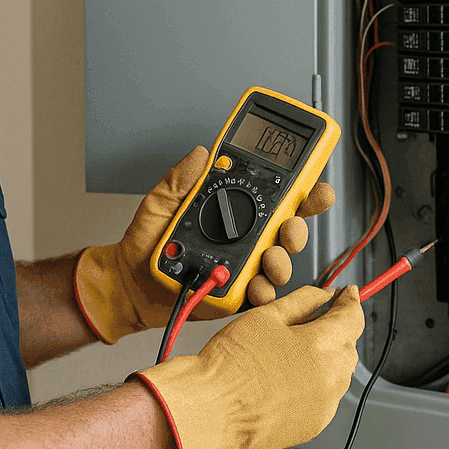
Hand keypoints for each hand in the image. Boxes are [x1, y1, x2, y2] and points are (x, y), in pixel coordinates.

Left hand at [73, 147, 334, 343]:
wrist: (129, 281)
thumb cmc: (146, 241)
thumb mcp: (160, 202)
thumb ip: (180, 179)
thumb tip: (201, 154)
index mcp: (236, 211)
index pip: (279, 198)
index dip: (305, 193)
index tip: (318, 188)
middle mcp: (247, 238)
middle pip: (290, 231)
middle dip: (299, 228)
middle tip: (290, 226)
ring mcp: (244, 266)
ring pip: (280, 264)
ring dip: (283, 260)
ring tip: (269, 257)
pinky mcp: (236, 294)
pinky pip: (260, 295)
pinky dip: (264, 292)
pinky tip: (256, 285)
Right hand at [134, 284, 363, 448]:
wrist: (211, 409)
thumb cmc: (231, 364)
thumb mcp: (266, 317)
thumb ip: (303, 301)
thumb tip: (324, 295)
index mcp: (323, 346)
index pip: (353, 316)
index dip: (350, 301)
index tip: (347, 295)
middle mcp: (331, 378)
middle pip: (349, 345)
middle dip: (336, 331)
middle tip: (310, 323)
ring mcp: (325, 405)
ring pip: (340, 374)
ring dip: (327, 360)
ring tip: (291, 355)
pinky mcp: (313, 425)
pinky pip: (326, 398)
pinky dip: (316, 385)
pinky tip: (288, 379)